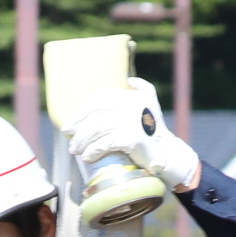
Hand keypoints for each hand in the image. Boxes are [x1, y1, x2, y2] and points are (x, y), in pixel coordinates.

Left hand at [64, 77, 201, 194]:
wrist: (166, 151)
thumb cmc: (152, 129)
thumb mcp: (149, 103)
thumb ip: (141, 88)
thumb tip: (129, 80)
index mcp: (130, 96)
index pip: (99, 99)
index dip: (81, 112)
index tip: (69, 125)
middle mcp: (131, 106)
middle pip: (95, 114)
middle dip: (79, 128)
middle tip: (70, 140)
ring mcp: (132, 122)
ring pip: (98, 129)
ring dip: (82, 141)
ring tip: (76, 151)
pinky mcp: (133, 139)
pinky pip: (106, 143)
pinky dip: (94, 150)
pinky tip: (88, 157)